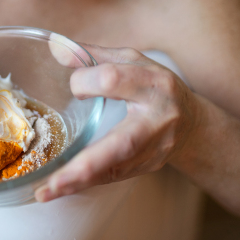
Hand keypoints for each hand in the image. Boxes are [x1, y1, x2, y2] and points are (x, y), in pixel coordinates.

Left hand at [36, 43, 202, 201]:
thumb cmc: (154, 87)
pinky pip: (113, 177)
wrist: (192, 123)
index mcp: (152, 83)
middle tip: (52, 180)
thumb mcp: (130, 61)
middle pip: (123, 142)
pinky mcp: (148, 167)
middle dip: (86, 163)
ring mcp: (155, 148)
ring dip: (79, 181)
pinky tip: (61, 189)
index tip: (75, 88)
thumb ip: (92, 56)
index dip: (85, 82)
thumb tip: (54, 47)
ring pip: (116, 169)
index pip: (112, 80)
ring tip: (47, 192)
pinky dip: (85, 183)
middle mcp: (157, 118)